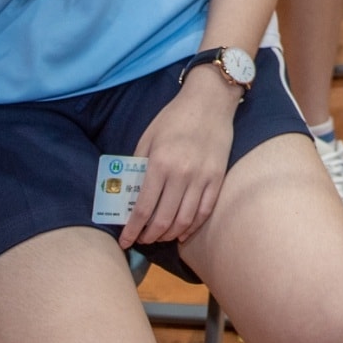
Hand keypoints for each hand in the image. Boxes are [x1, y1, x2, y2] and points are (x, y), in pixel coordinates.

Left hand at [119, 70, 237, 246]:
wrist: (210, 101)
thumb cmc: (174, 118)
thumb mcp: (148, 138)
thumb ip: (138, 166)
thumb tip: (130, 196)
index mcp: (159, 164)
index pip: (143, 209)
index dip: (132, 230)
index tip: (124, 242)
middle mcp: (182, 174)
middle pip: (163, 219)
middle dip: (149, 236)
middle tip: (142, 240)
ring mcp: (203, 177)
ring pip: (185, 220)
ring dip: (170, 234)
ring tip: (160, 237)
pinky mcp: (218, 178)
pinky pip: (205, 211)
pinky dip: (193, 226)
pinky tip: (183, 231)